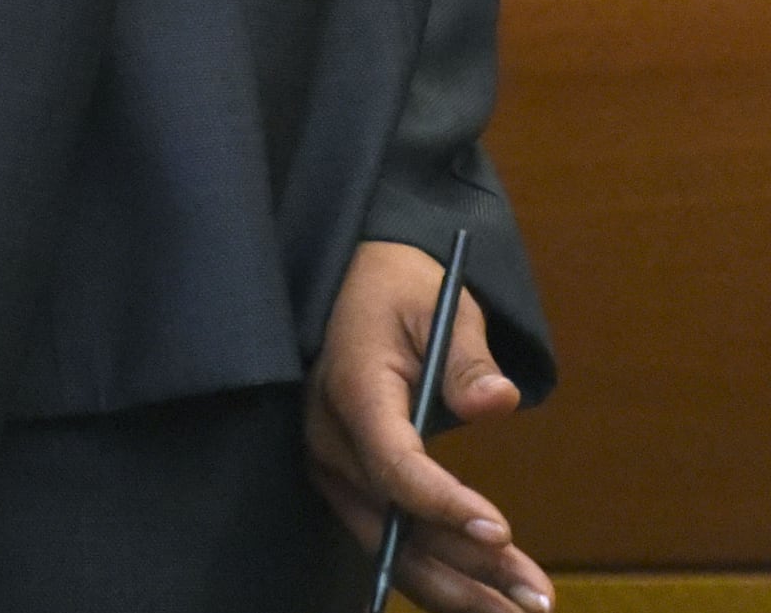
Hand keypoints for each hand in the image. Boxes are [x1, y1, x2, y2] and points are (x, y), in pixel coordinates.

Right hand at [305, 237, 550, 612]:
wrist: (355, 285)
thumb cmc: (402, 293)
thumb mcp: (440, 307)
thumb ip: (467, 358)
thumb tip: (496, 402)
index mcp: (350, 388)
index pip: (391, 460)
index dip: (441, 503)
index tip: (500, 531)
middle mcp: (329, 437)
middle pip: (392, 520)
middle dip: (464, 567)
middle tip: (537, 598)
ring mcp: (331, 465)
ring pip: (387, 544)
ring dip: (455, 585)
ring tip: (521, 609)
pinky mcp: (346, 482)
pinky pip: (385, 537)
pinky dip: (435, 571)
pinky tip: (484, 595)